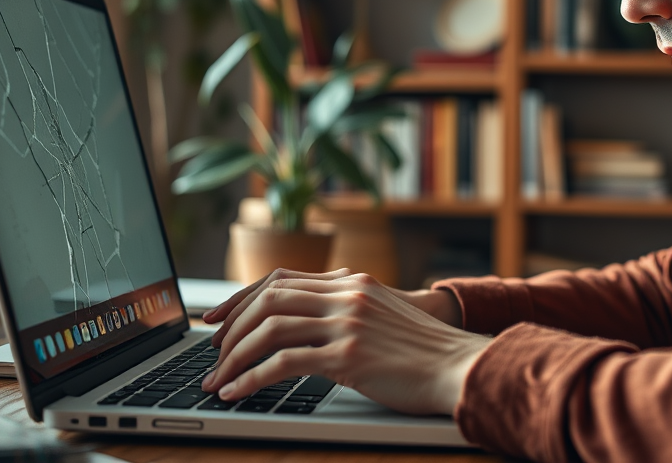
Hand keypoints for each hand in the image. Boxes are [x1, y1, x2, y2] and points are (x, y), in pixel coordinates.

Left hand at [199, 268, 488, 415]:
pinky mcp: (348, 355)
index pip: (280, 278)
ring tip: (218, 380)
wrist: (458, 365)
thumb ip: (344, 312)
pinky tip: (238, 392)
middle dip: (231, 328)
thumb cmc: (420, 351)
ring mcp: (347, 322)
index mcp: (351, 282)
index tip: (216, 319)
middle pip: (268, 298)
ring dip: (235, 357)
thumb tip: (302, 329)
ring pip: (270, 328)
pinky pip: (284, 362)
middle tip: (213, 355)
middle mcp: (346, 294)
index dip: (241, 297)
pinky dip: (252, 378)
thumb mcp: (379, 317)